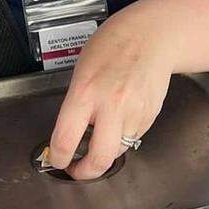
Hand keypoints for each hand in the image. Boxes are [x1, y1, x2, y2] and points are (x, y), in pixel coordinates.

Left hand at [46, 10, 172, 179]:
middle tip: (76, 170)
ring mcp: (134, 113)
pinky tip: (119, 118)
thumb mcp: (82, 70)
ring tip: (98, 137)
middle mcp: (112, 106)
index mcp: (86, 92)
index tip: (55, 159)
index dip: (57, 158)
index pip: (66, 139)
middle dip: (85, 173)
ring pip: (117, 151)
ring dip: (105, 151)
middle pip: (99, 160)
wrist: (153, 35)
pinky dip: (122, 136)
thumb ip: (76, 103)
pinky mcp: (150, 117)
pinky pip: (132, 138)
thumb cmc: (114, 45)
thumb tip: (69, 133)